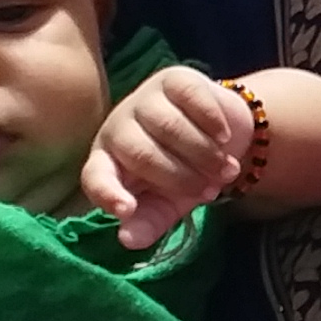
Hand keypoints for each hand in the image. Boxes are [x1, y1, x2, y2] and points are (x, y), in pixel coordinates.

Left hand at [79, 67, 254, 248]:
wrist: (222, 134)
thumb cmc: (186, 172)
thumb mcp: (169, 203)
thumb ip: (149, 221)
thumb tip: (129, 241)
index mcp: (108, 162)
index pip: (96, 177)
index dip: (108, 193)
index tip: (126, 209)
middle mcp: (118, 128)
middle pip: (142, 154)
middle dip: (182, 177)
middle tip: (211, 190)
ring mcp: (144, 100)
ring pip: (170, 127)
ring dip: (204, 155)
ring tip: (225, 170)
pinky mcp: (173, 79)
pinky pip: (191, 99)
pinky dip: (212, 123)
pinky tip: (224, 137)